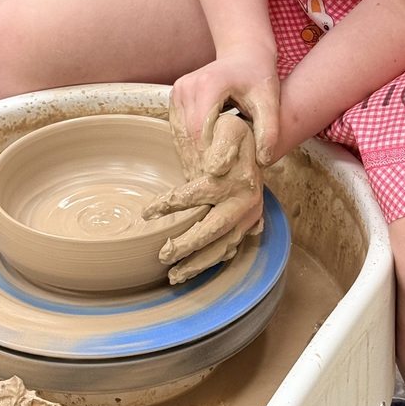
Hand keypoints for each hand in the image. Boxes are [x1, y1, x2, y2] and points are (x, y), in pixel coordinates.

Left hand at [142, 108, 263, 283]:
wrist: (257, 144)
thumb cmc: (234, 136)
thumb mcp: (228, 129)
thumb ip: (221, 145)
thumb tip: (213, 167)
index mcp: (236, 179)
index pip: (197, 194)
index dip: (170, 204)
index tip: (147, 211)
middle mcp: (245, 202)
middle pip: (213, 229)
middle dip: (188, 245)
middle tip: (163, 256)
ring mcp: (249, 217)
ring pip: (223, 246)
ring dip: (199, 263)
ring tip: (174, 276)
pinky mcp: (250, 225)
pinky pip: (230, 248)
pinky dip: (213, 261)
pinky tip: (196, 269)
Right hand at [169, 51, 279, 167]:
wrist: (244, 52)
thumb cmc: (259, 75)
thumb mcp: (269, 101)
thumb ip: (269, 130)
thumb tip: (262, 160)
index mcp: (208, 85)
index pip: (200, 130)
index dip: (208, 156)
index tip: (220, 177)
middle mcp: (187, 86)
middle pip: (187, 134)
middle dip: (199, 160)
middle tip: (212, 186)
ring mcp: (179, 90)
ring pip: (180, 133)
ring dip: (191, 156)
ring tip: (205, 178)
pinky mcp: (177, 96)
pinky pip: (179, 127)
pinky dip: (188, 145)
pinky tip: (200, 162)